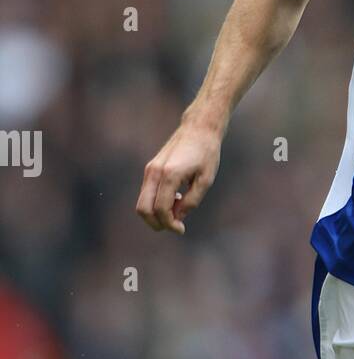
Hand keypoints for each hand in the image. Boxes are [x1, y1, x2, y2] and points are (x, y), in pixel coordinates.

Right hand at [136, 119, 222, 233]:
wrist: (198, 129)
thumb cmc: (206, 154)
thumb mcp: (205, 180)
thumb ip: (191, 201)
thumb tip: (177, 218)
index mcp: (170, 174)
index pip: (161, 209)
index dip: (170, 224)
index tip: (182, 229)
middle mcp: (155, 172)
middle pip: (143, 209)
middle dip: (157, 224)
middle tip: (176, 226)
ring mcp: (150, 170)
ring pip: (141, 203)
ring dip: (156, 215)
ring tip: (178, 210)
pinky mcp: (150, 169)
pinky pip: (146, 194)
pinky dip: (156, 204)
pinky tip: (175, 199)